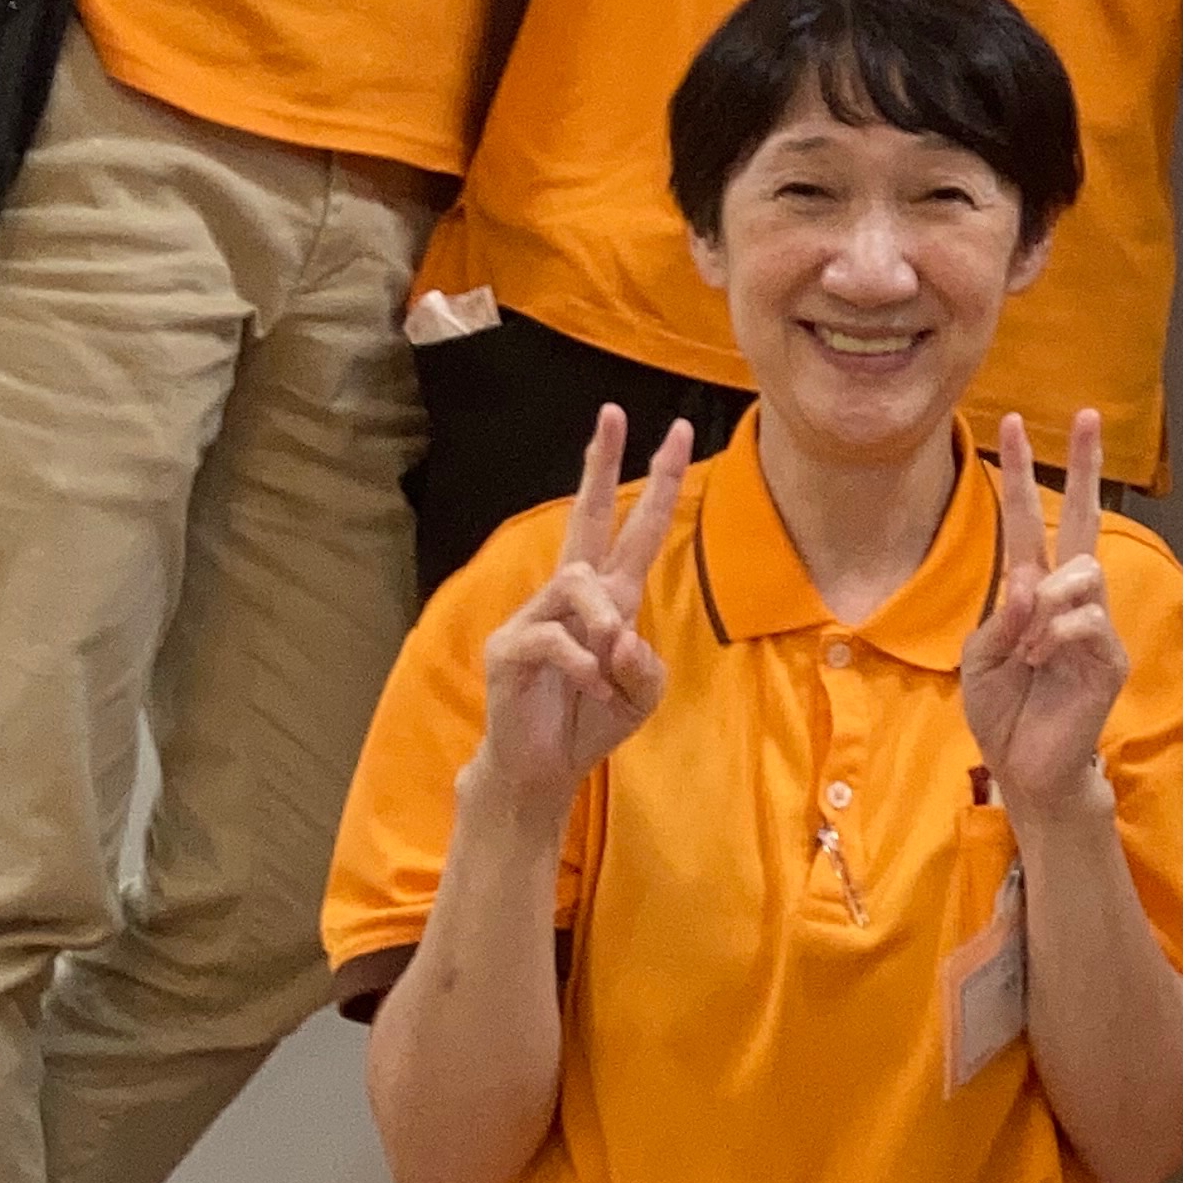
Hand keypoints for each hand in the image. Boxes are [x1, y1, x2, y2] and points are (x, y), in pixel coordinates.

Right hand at [474, 406, 695, 835]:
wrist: (542, 769)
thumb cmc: (591, 722)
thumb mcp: (641, 696)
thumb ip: (647, 666)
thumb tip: (622, 638)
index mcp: (609, 599)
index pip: (634, 529)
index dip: (654, 482)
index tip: (672, 430)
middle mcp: (571, 596)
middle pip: (587, 515)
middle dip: (601, 463)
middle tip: (613, 412)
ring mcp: (535, 615)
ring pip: (578, 581)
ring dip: (605, 622)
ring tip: (610, 664)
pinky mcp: (509, 646)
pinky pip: (555, 636)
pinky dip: (582, 666)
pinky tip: (588, 688)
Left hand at [961, 413, 1128, 821]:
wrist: (1024, 768)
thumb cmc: (1002, 712)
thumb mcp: (980, 660)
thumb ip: (1002, 618)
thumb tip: (1031, 581)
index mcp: (1031, 593)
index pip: (1032, 521)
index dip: (1025, 473)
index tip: (1012, 422)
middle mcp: (1068, 598)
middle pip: (1084, 519)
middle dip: (1085, 466)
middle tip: (1088, 414)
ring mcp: (1094, 624)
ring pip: (1082, 572)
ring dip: (1046, 602)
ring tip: (1028, 646)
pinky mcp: (1109, 656)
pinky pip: (1086, 620)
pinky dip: (1055, 635)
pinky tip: (1042, 660)